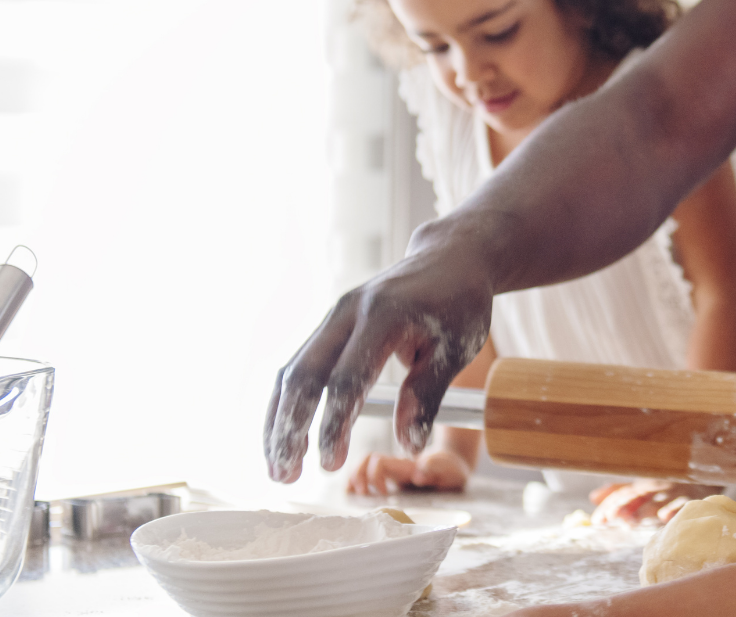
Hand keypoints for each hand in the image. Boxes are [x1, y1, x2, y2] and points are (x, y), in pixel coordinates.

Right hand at [264, 247, 493, 481]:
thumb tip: (410, 446)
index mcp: (382, 316)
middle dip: (289, 428)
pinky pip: (298, 366)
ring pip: (292, 371)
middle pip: (303, 374)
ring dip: (280, 421)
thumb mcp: (454, 349)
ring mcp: (333, 316)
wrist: (449, 259)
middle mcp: (347, 312)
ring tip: (278, 468)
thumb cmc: (457, 305)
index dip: (334, 424)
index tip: (331, 464)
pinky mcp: (329, 326)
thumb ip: (427, 395)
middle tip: (286, 475)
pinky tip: (284, 437)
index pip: (347, 378)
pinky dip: (287, 404)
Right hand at [347, 450, 470, 495]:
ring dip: (353, 478)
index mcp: (406, 465)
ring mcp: (392, 471)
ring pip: (363, 465)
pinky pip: (368, 475)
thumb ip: (436, 468)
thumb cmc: (450, 469)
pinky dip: (356, 482)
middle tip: (362, 495)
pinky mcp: (391, 478)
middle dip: (357, 476)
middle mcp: (395, 466)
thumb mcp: (449, 469)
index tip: (382, 494)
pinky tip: (355, 494)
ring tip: (353, 495)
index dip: (374, 477)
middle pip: (365, 460)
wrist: (454, 464)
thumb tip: (419, 473)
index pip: (379, 462)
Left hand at [588, 480, 721, 523]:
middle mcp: (659, 484)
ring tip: (630, 522)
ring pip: (657, 499)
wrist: (707, 475)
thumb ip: (621, 490)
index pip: (624, 491)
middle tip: (606, 521)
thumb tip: (593, 497)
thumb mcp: (646, 486)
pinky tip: (663, 517)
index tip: (596, 520)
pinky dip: (672, 509)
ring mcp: (676, 490)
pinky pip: (681, 504)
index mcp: (646, 481)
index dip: (609, 504)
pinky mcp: (693, 498)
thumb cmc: (672, 484)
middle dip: (620, 506)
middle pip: (636, 493)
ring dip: (643, 511)